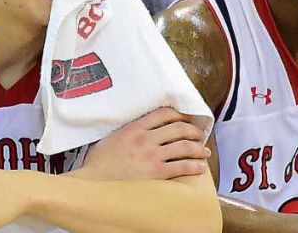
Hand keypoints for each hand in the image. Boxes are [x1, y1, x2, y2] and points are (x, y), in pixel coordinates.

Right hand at [78, 106, 209, 179]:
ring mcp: (152, 156)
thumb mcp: (111, 138)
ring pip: (184, 146)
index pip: (163, 113)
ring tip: (204, 151)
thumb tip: (138, 127)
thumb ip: (127, 130)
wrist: (93, 184)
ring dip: (198, 148)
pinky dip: (194, 166)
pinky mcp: (156, 173)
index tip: (184, 119)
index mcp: (134, 128)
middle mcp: (145, 139)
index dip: (179, 115)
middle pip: (178, 128)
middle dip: (193, 131)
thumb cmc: (97, 164)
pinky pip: (181, 166)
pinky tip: (200, 167)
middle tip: (199, 135)